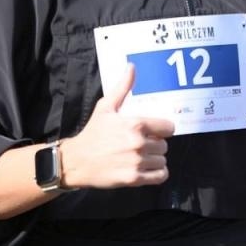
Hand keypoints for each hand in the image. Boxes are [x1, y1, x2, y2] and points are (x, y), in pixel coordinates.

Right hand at [60, 64, 175, 188]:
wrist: (76, 161)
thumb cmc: (93, 133)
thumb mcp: (106, 107)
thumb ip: (122, 88)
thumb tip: (132, 67)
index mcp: (136, 124)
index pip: (168, 128)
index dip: (162, 130)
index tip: (153, 132)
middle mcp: (139, 143)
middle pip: (164, 145)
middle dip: (155, 145)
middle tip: (141, 146)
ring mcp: (137, 162)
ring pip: (162, 161)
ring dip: (155, 160)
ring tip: (140, 158)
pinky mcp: (134, 179)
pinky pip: (161, 176)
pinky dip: (157, 174)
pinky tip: (147, 170)